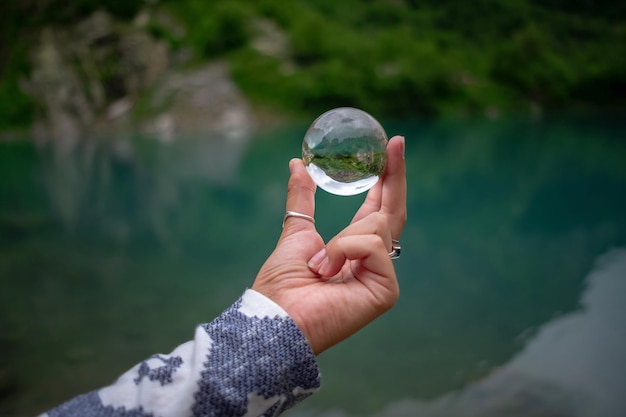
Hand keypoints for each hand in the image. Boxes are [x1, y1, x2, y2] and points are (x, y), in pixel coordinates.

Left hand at [252, 136, 406, 354]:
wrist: (275, 317)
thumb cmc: (282, 284)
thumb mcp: (295, 229)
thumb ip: (301, 198)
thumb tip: (296, 163)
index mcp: (352, 249)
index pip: (377, 208)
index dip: (385, 179)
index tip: (391, 147)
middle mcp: (371, 261)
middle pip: (393, 211)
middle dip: (395, 176)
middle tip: (397, 141)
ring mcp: (381, 276)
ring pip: (377, 227)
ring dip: (342, 238)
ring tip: (318, 264)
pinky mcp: (386, 290)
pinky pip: (373, 246)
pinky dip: (345, 249)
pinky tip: (327, 271)